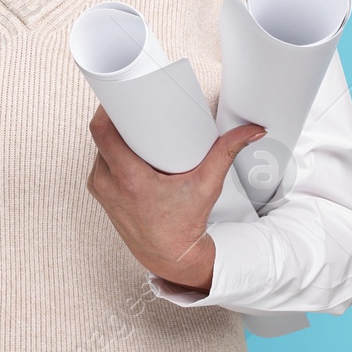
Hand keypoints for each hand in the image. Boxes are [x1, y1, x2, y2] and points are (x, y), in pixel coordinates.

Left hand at [86, 104, 265, 292]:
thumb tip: (252, 130)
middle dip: (117, 119)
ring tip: (131, 124)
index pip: (102, 131)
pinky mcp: (101, 194)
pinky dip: (110, 152)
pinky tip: (123, 145)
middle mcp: (109, 183)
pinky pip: (99, 163)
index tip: (121, 95)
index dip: (107, 107)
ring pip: (99, 148)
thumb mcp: (207, 185)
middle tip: (135, 106)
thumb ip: (227, 152)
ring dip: (113, 136)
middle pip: (102, 135)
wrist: (171, 256)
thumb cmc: (186, 223)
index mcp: (128, 179)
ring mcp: (102, 190)